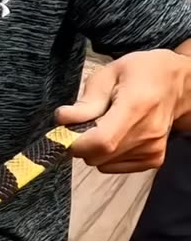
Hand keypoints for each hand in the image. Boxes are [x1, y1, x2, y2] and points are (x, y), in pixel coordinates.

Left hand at [56, 48, 190, 172]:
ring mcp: (153, 149)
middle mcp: (148, 133)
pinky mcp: (154, 159)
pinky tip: (117, 135)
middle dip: (80, 142)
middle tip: (85, 122)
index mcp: (136, 107)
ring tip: (106, 125)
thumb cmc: (141, 73)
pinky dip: (106, 155)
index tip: (65, 129)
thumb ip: (87, 100)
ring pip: (102, 163)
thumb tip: (63, 119)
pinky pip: (113, 167)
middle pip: (97, 156)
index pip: (100, 141)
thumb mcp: (110, 73)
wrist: (178, 84)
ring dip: (93, 149)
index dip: (75, 141)